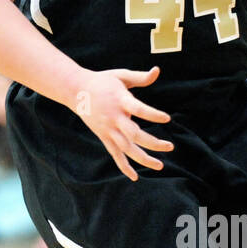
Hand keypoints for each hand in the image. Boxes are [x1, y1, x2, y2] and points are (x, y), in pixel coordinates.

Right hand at [72, 66, 174, 181]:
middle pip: (134, 135)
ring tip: (160, 166)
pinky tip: (135, 177)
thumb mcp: (121, 76)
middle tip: (170, 147)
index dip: (153, 115)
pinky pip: (115, 154)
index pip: (139, 109)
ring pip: (126, 149)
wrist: (76, 90)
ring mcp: (108, 129)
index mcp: (120, 101)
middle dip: (153, 143)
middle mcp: (114, 118)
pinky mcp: (103, 136)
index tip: (167, 119)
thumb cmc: (103, 81)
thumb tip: (157, 71)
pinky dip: (124, 167)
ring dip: (143, 159)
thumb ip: (140, 77)